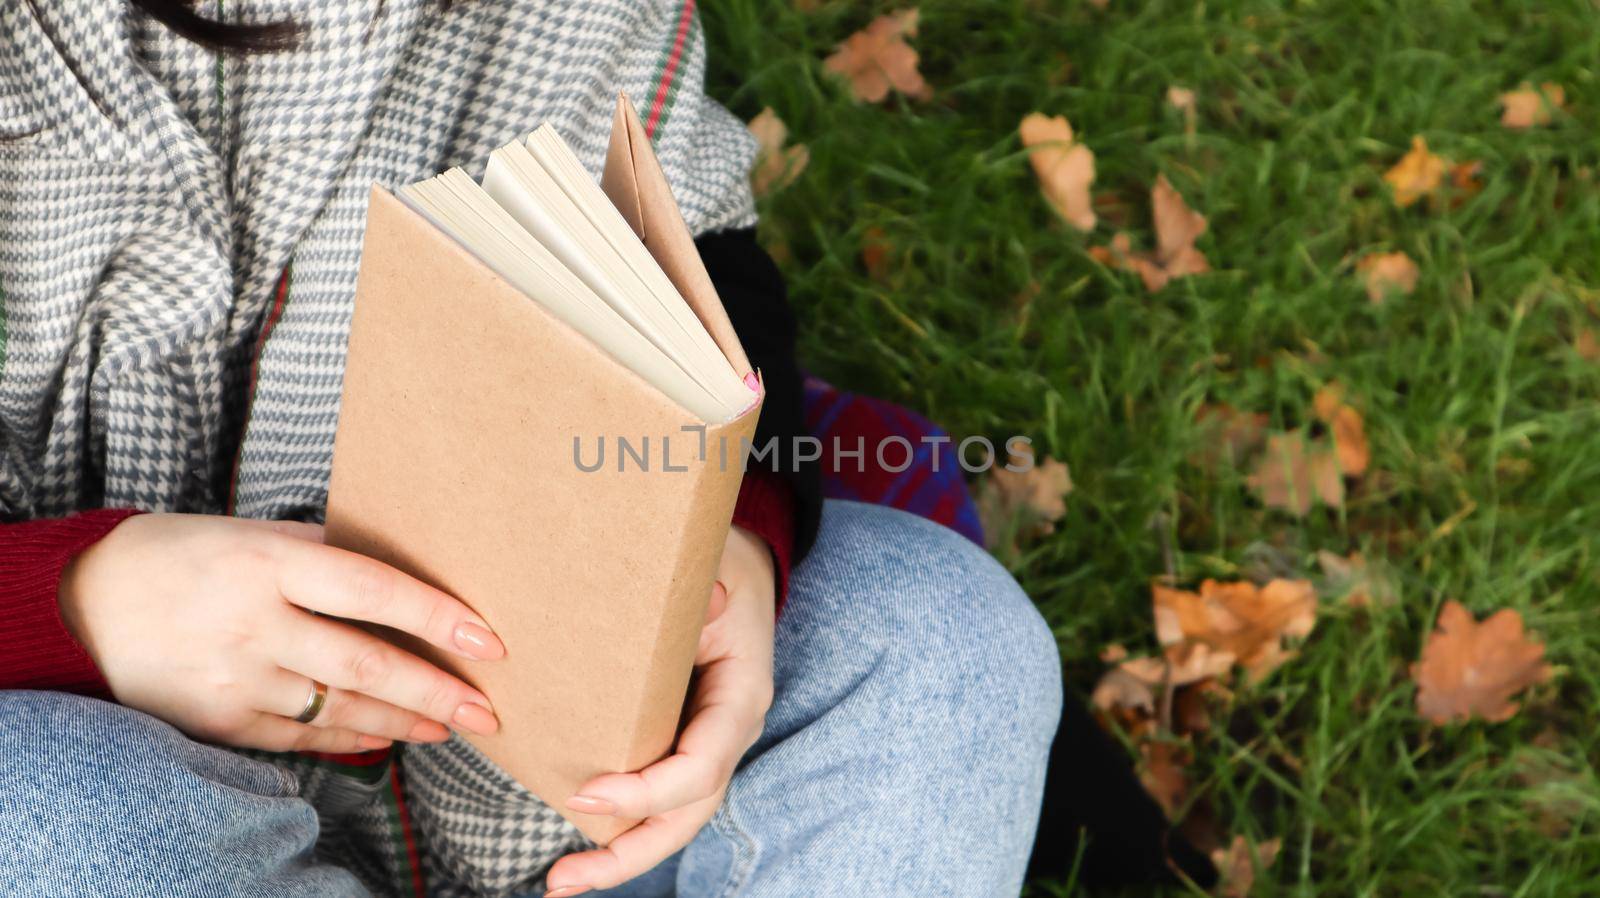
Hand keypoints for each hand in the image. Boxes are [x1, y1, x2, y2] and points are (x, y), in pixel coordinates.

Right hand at [58, 513, 505, 752]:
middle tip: (488, 709)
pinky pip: (302, 735)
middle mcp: (253, 622)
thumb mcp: (250, 532)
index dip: (436, 616)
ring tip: (451, 724)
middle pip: (365, 663)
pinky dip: (351, 736)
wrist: (81, 604)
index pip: (372, 589)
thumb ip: (323, 549)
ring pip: (341, 707)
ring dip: (404, 720)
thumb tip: (406, 560)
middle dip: (437, 691)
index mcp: (267, 561)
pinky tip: (388, 736)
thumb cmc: (183, 555)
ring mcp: (235, 678)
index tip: (488, 639)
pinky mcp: (218, 720)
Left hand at [544, 526, 776, 895]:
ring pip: (671, 822)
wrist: (738, 575)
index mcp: (741, 699)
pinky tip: (574, 847)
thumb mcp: (721, 569)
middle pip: (685, 817)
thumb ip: (711, 585)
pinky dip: (618, 828)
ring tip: (558, 881)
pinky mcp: (678, 748)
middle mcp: (726, 735)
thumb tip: (708, 599)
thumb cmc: (725, 571)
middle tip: (562, 877)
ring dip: (618, 855)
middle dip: (628, 854)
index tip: (585, 792)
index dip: (648, 791)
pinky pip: (655, 802)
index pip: (702, 766)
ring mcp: (704, 747)